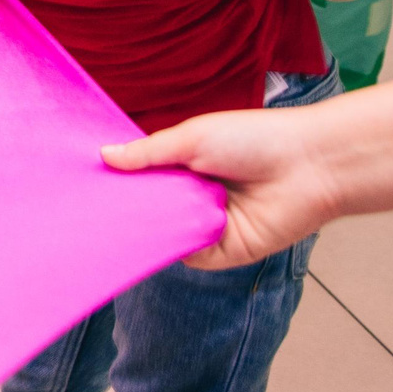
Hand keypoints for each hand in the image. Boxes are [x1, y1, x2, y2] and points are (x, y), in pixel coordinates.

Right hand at [102, 108, 342, 269]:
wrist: (308, 166)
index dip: (118, 180)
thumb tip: (104, 155)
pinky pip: (187, 254)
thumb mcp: (192, 137)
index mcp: (185, 166)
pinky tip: (152, 238)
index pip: (142, 178)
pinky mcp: (222, 252)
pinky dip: (172, 248)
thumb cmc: (254, 139)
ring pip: (164, 233)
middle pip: (149, 208)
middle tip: (86, 209)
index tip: (84, 181)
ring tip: (107, 224)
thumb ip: (148, 152)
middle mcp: (193, 196)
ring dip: (145, 229)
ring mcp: (206, 225)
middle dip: (125, 208)